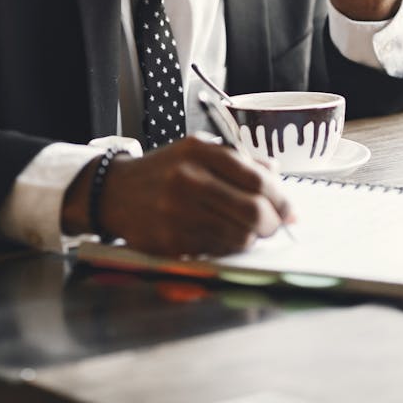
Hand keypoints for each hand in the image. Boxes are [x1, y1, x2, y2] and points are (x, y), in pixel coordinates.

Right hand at [62, 136, 293, 256]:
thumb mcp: (196, 153)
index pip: (255, 177)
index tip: (289, 209)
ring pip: (238, 235)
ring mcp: (177, 212)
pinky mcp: (170, 242)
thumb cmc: (163, 172)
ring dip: (251, 238)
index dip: (280, 197)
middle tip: (274, 226)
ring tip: (248, 232)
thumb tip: (277, 176)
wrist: (114, 192)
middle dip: (272, 223)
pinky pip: (217, 251)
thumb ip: (238, 161)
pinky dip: (228, 247)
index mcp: (199, 151)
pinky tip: (222, 237)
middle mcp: (188, 179)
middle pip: (252, 210)